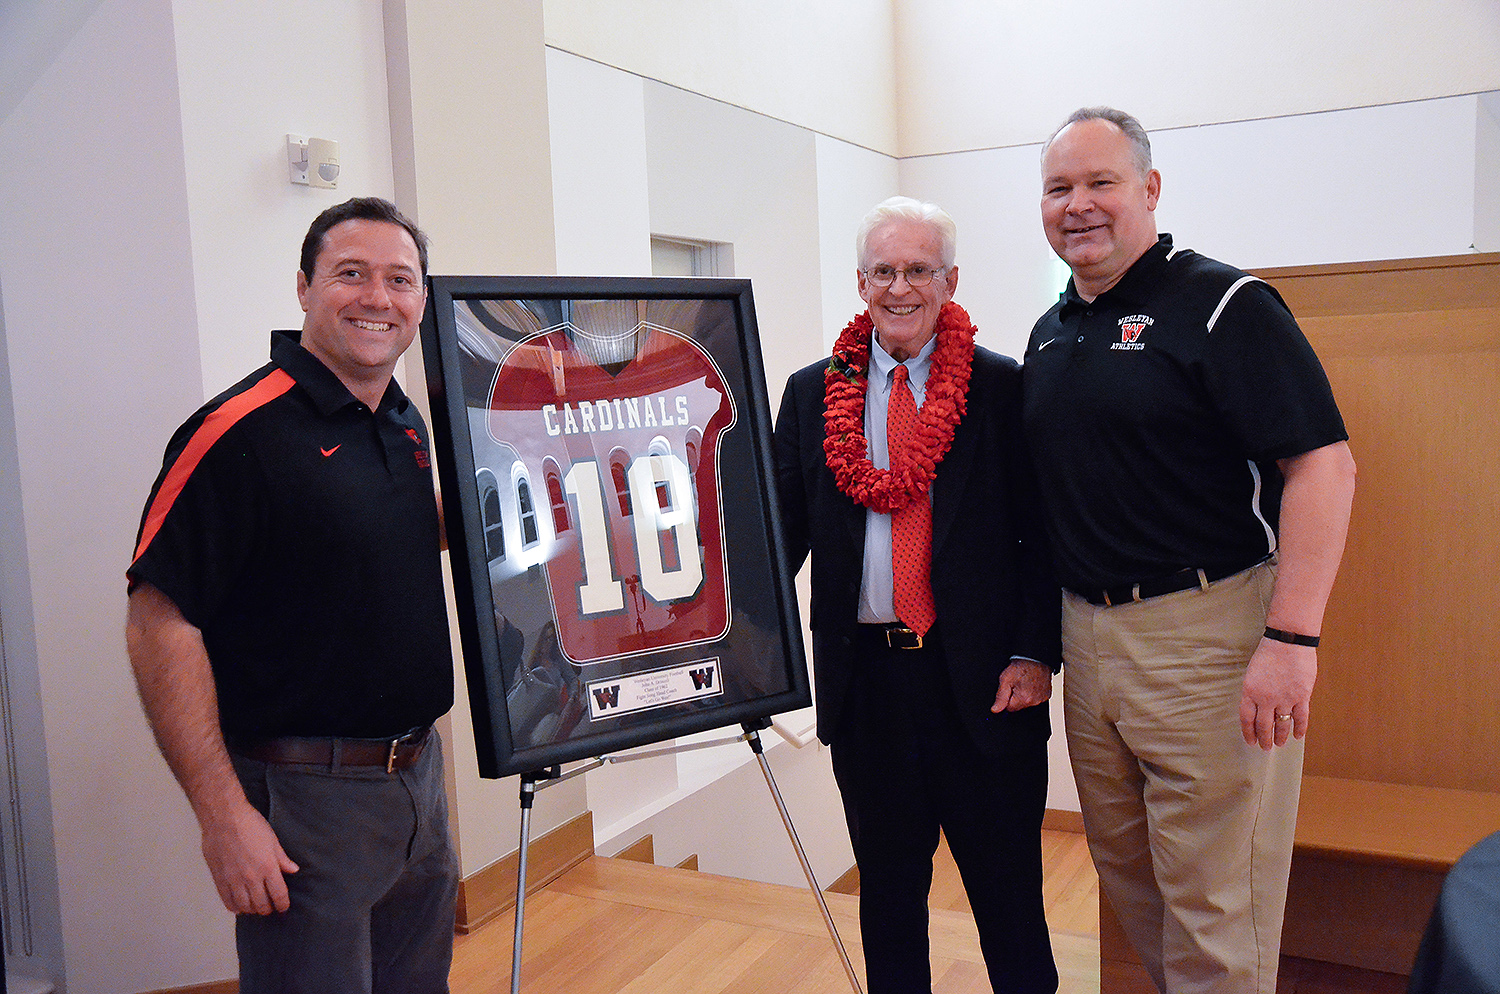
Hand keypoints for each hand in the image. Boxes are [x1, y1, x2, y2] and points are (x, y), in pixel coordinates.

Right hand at [200, 800, 298, 914]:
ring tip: (255, 907)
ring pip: (245, 906)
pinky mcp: (219, 879)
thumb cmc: (250, 825)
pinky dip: (235, 907)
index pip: (279, 895)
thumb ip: (282, 859)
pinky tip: (239, 906)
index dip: (283, 905)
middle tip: (270, 907)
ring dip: (252, 910)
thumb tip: (293, 870)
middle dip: (268, 909)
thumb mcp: (273, 840)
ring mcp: (234, 880)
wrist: (224, 818)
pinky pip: (227, 901)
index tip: (284, 907)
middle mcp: (251, 877)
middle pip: (261, 905)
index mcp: (268, 867)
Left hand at [991, 659, 1052, 712]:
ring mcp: (1041, 699)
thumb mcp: (1005, 679)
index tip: (1009, 689)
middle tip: (1016, 684)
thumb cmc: (1022, 666)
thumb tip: (995, 709)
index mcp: (1023, 699)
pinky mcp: (1046, 695)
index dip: (1006, 699)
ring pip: (1027, 702)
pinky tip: (1031, 684)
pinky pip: (1036, 698)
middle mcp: (1034, 701)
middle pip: (1018, 706)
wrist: (1036, 658)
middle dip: (1015, 697)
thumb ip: (1000, 696)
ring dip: (1024, 695)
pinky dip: (1032, 693)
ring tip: (1024, 682)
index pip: (1009, 708)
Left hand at [1238, 637, 1316, 749]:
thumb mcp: (1252, 673)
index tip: (1251, 741)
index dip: (1249, 732)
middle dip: (1264, 739)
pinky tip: (1298, 736)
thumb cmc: (1268, 653)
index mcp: (1250, 692)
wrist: (1288, 642)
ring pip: (1282, 725)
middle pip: (1264, 726)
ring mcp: (1285, 699)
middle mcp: (1266, 699)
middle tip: (1265, 748)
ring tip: (1279, 744)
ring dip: (1280, 737)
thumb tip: (1257, 708)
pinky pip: (1301, 718)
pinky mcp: (1302, 697)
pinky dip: (1300, 729)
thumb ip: (1254, 692)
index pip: (1247, 719)